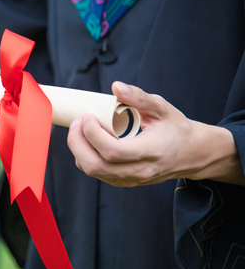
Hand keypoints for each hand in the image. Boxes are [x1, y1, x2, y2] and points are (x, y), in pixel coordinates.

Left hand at [67, 82, 244, 186]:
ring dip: (78, 150)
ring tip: (79, 129)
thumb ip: (140, 97)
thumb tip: (116, 87)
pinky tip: (87, 141)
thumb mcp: (163, 108)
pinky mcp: (125, 182)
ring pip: (93, 171)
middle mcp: (139, 171)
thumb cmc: (175, 128)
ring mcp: (131, 180)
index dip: (93, 134)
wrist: (191, 153)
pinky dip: (85, 157)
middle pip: (96, 165)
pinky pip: (97, 173)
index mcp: (150, 152)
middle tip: (77, 123)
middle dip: (78, 143)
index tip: (87, 116)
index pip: (112, 151)